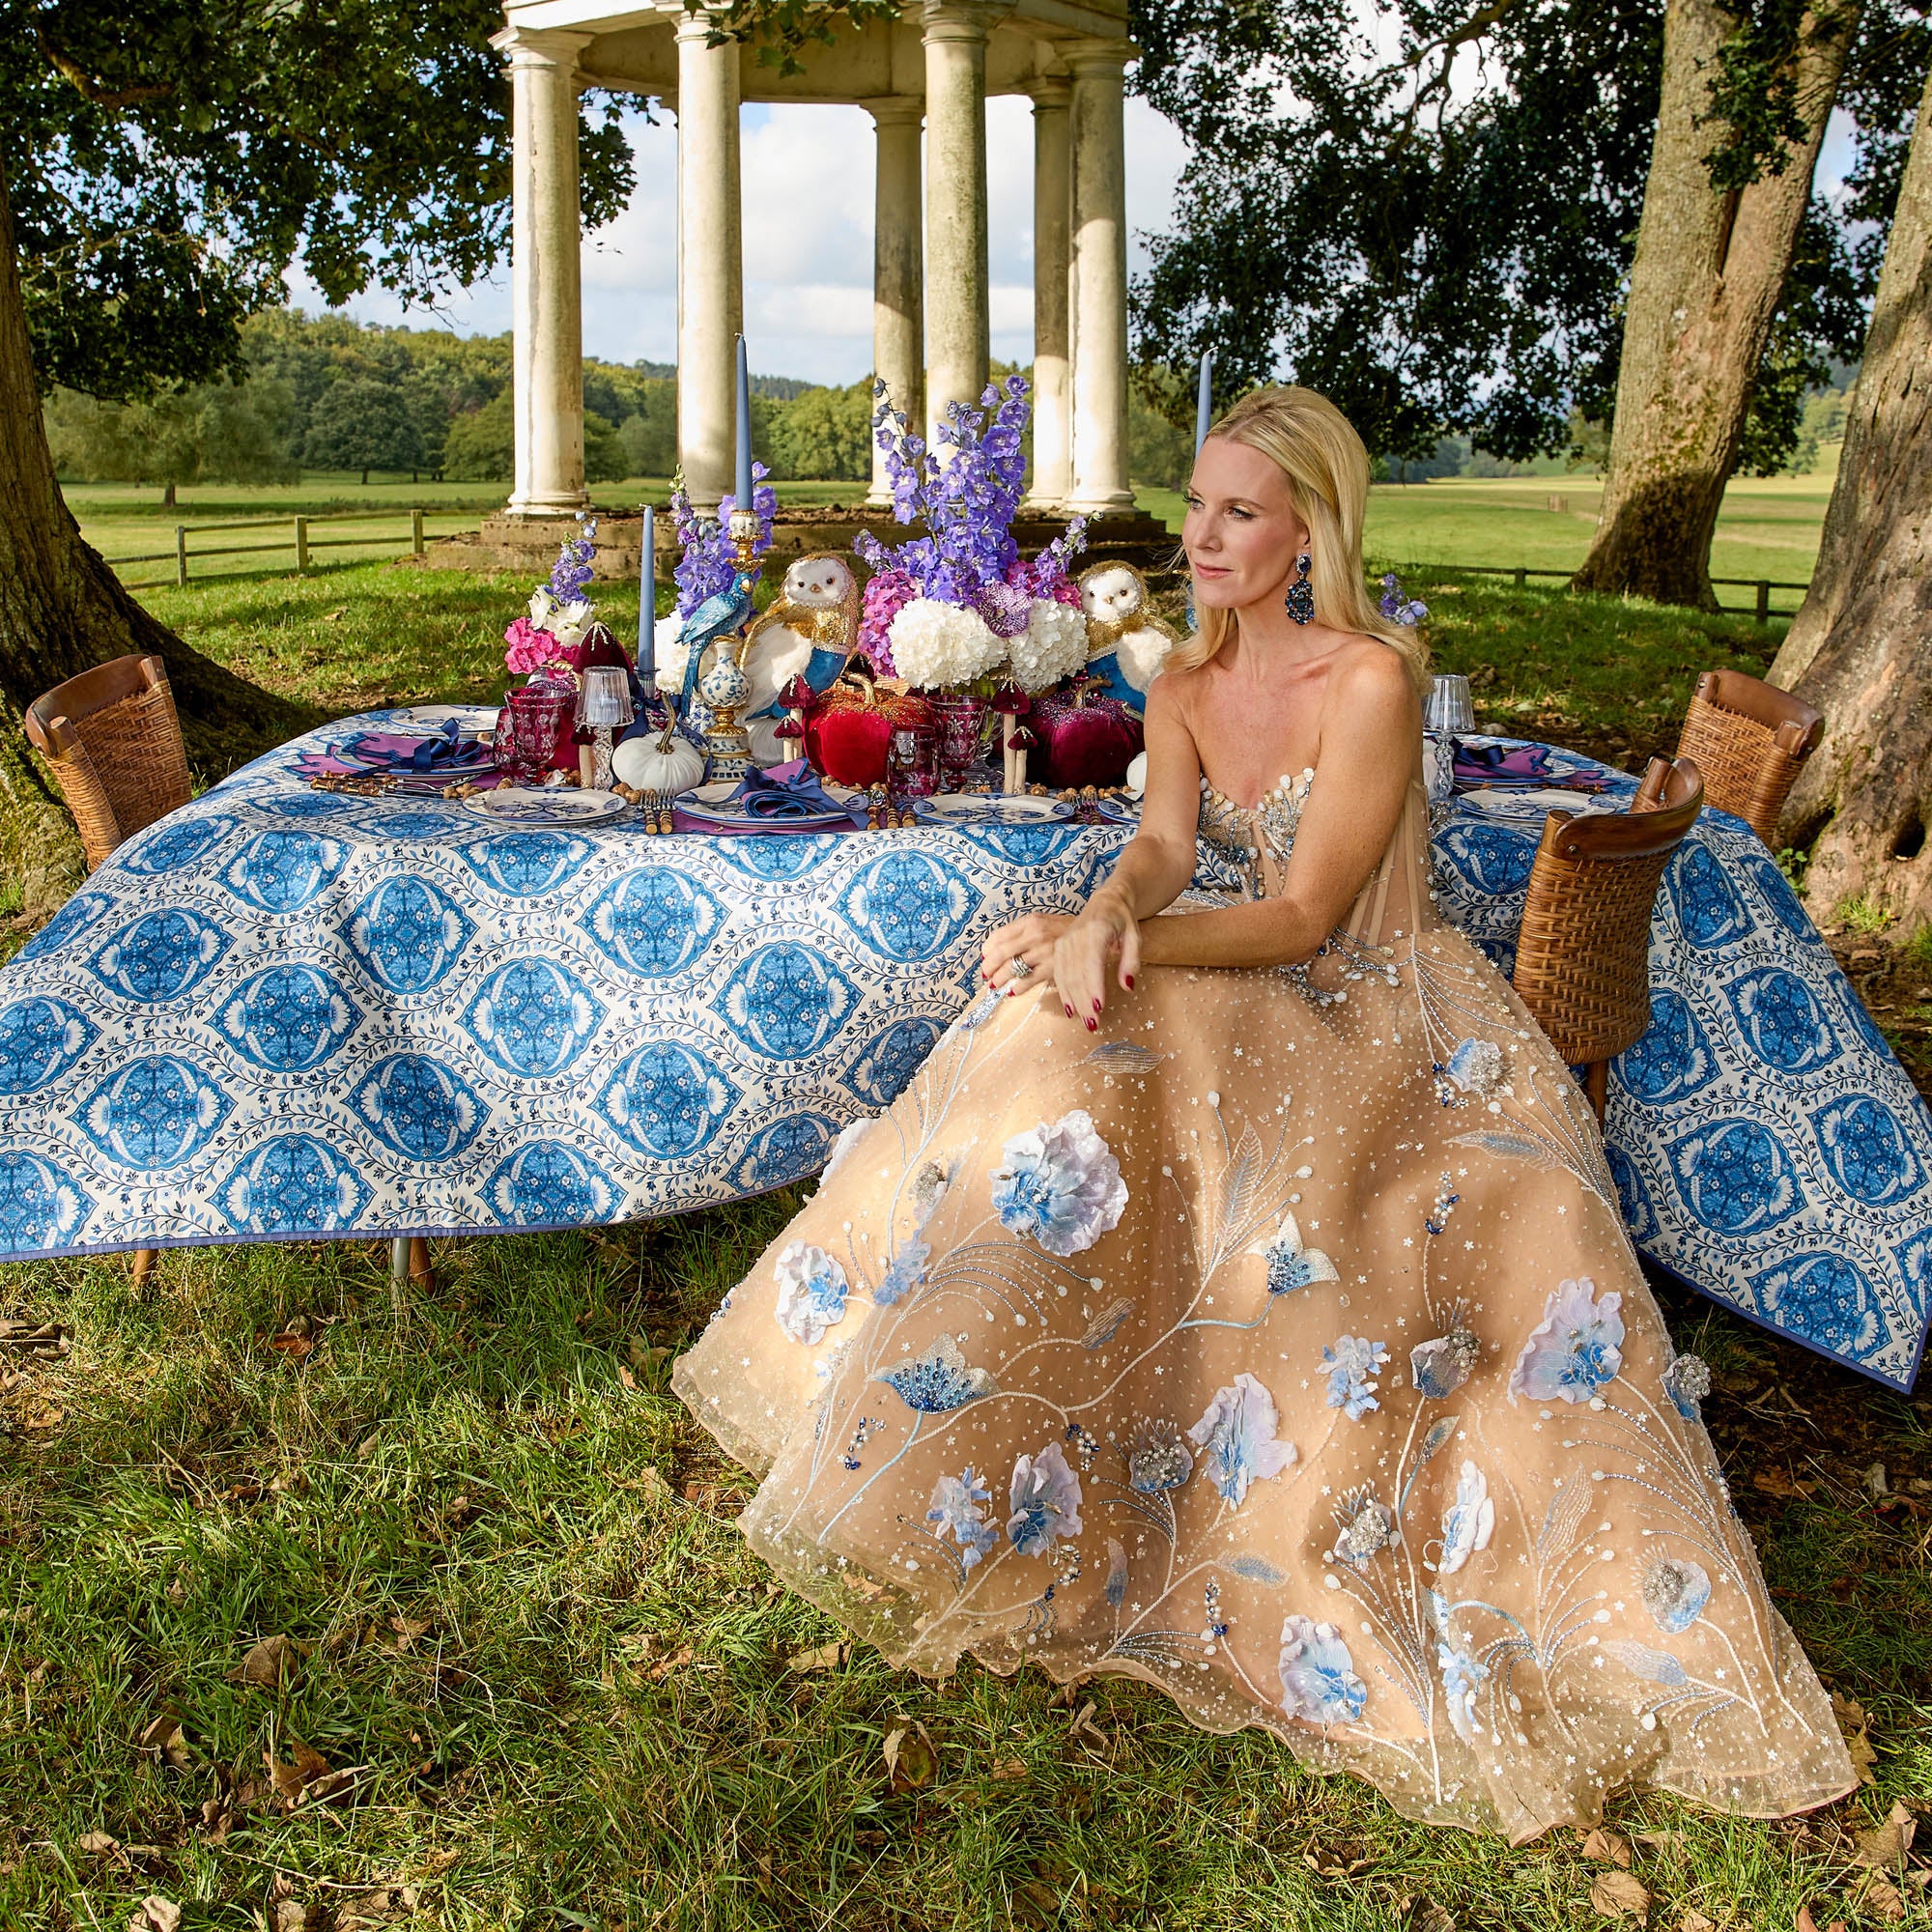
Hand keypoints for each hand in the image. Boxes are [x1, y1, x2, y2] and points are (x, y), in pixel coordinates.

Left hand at [981, 913, 1073, 993]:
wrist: (1092, 932)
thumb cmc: (1064, 929)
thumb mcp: (1041, 922)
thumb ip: (1021, 933)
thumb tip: (996, 950)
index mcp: (1030, 922)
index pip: (998, 936)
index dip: (987, 950)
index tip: (985, 958)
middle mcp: (1035, 935)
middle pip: (1001, 954)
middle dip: (989, 967)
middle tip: (986, 975)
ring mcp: (1044, 951)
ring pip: (1012, 969)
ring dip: (999, 979)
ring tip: (995, 984)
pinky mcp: (1052, 967)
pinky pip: (1027, 981)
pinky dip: (1017, 988)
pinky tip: (1013, 990)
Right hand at [1051, 892, 1140, 1029]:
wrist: (1105, 902)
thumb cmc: (1123, 920)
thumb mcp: (1135, 937)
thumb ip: (1132, 961)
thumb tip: (1127, 986)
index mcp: (1096, 931)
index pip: (1092, 962)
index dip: (1094, 986)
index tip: (1099, 1007)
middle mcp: (1076, 937)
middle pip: (1077, 974)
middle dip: (1084, 1001)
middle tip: (1093, 1024)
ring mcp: (1065, 942)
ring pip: (1066, 977)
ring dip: (1075, 1001)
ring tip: (1085, 1021)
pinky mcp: (1059, 948)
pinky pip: (1058, 974)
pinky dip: (1064, 993)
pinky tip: (1071, 1009)